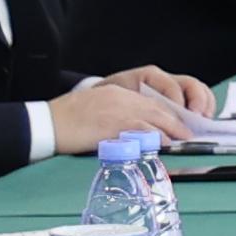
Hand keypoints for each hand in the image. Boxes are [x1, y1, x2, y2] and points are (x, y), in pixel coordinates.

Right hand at [45, 70, 214, 153]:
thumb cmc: (66, 121)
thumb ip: (116, 116)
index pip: (148, 101)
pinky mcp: (113, 125)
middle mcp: (120, 98)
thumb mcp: (95, 111)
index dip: (166, 113)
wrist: (47, 122)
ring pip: (153, 117)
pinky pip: (141, 129)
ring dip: (171, 129)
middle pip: (156, 107)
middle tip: (188, 133)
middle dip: (175, 120)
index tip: (177, 123)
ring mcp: (117, 110)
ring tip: (183, 139)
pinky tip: (165, 143)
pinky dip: (157, 136)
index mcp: (116, 92)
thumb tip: (135, 133)